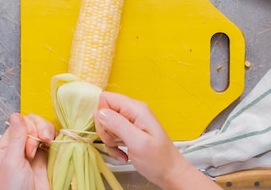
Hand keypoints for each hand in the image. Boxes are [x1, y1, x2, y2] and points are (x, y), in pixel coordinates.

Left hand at [0, 113, 54, 189]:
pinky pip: (52, 141)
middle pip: (32, 123)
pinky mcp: (46, 157)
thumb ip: (16, 138)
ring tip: (49, 143)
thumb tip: (16, 115)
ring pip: (43, 129)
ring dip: (48, 132)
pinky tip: (55, 144)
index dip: (28, 129)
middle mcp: (20, 146)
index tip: (29, 146)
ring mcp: (34, 151)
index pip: (19, 123)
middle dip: (39, 130)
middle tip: (41, 144)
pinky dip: (56, 139)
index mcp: (6, 146)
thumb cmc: (12, 189)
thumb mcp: (11, 162)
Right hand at [94, 92, 218, 189]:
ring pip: (106, 125)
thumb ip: (119, 125)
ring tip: (122, 149)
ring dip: (109, 140)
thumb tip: (100, 112)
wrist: (170, 174)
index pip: (106, 98)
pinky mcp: (128, 133)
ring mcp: (130, 123)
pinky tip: (122, 155)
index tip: (108, 130)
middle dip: (105, 129)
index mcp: (136, 109)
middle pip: (104, 112)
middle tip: (115, 141)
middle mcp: (132, 112)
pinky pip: (112, 136)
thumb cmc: (158, 159)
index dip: (101, 114)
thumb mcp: (138, 143)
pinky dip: (113, 147)